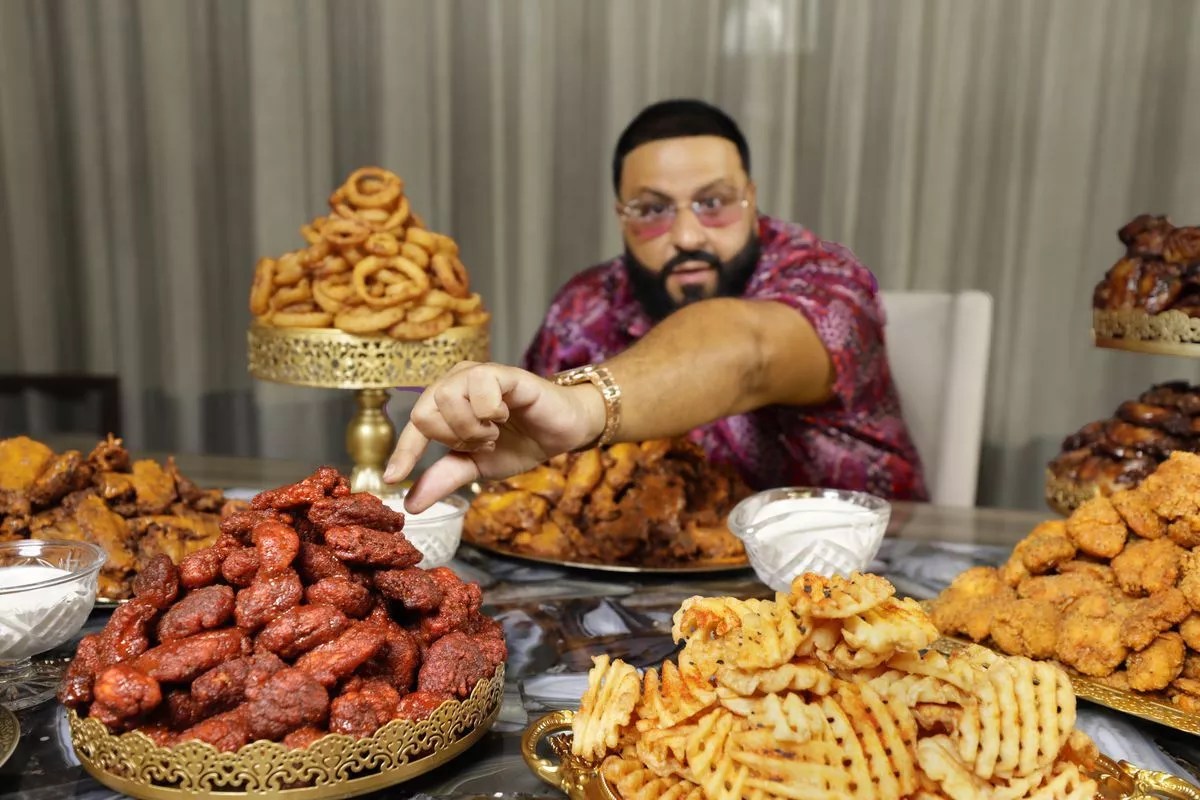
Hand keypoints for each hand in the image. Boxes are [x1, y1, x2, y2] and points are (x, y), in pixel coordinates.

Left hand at [383, 362, 605, 512]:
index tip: (393, 478)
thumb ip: (444, 478)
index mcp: (445, 402)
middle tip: (482, 443)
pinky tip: (505, 415)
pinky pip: (480, 388)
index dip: (403, 453)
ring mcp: (478, 373)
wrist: (561, 434)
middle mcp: (456, 381)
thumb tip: (411, 503)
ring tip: (494, 431)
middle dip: (453, 439)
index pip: (414, 426)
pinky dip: (491, 412)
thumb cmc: (520, 442)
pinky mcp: (504, 372)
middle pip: (425, 412)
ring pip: (448, 399)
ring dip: (473, 427)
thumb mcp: (476, 466)